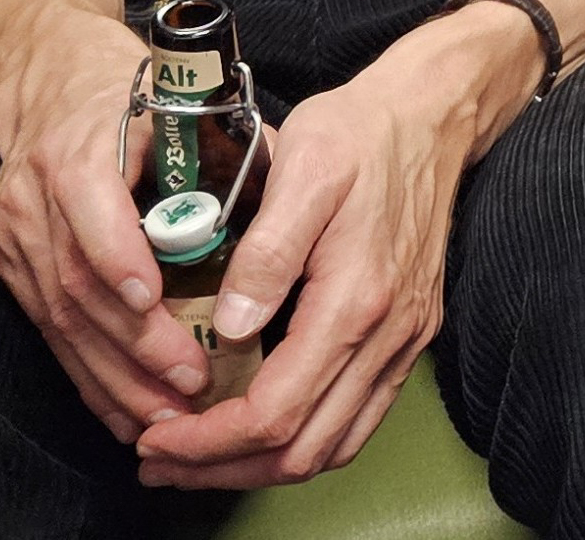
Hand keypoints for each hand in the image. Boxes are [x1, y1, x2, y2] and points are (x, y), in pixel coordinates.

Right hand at [0, 32, 213, 443]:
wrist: (50, 76)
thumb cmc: (136, 90)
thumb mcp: (180, 101)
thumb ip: (227, 149)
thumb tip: (292, 212)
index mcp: (79, 149)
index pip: (92, 214)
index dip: (123, 262)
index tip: (160, 304)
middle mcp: (35, 196)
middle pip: (78, 285)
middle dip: (137, 346)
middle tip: (193, 384)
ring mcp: (16, 234)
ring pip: (61, 322)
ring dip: (117, 378)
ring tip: (171, 416)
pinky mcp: (10, 264)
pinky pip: (50, 334)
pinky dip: (91, 377)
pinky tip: (127, 413)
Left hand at [134, 4, 543, 488]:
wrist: (431, 115)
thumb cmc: (359, 132)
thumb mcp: (303, 166)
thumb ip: (268, 251)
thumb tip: (228, 328)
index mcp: (357, 299)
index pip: (275, 413)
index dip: (206, 442)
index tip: (154, 438)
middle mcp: (388, 334)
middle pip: (302, 452)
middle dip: (222, 468)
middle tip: (159, 460)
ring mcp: (404, 339)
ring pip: (333, 447)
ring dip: (261, 465)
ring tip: (198, 453)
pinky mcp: (409, 333)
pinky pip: (357, 419)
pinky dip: (304, 439)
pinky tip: (262, 421)